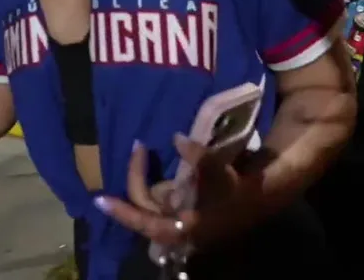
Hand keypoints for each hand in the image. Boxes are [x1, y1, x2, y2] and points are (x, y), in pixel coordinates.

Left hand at [94, 134, 258, 250]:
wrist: (263, 196)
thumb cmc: (240, 189)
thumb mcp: (222, 173)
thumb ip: (198, 157)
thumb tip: (175, 138)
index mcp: (182, 225)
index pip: (146, 221)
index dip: (123, 211)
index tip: (100, 198)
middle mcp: (176, 224)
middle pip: (145, 205)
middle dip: (137, 176)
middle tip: (138, 147)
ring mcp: (179, 216)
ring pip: (153, 198)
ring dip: (146, 176)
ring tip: (144, 150)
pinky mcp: (184, 208)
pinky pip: (162, 194)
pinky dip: (157, 179)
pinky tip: (155, 159)